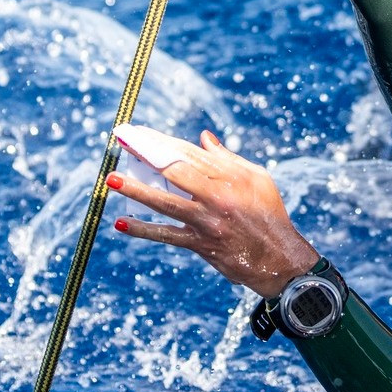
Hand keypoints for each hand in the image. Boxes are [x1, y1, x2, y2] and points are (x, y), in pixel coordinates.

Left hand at [109, 127, 318, 298]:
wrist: (279, 258)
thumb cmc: (269, 214)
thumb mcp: (257, 178)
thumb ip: (228, 159)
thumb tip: (203, 138)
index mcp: (232, 177)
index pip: (191, 154)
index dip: (163, 142)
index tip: (141, 134)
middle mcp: (218, 197)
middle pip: (175, 172)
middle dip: (146, 156)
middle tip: (122, 144)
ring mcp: (207, 222)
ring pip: (165, 203)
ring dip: (136, 190)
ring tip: (112, 180)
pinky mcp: (200, 244)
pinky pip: (166, 235)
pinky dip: (143, 229)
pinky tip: (121, 222)